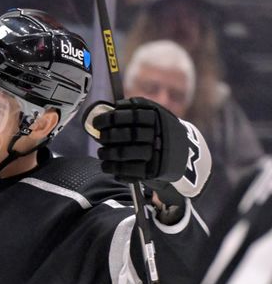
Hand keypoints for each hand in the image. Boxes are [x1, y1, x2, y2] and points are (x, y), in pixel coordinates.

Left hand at [87, 97, 210, 198]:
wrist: (186, 154)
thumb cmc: (159, 132)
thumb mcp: (153, 116)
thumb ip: (131, 112)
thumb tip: (103, 114)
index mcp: (157, 116)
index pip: (130, 115)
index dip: (110, 118)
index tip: (97, 122)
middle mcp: (158, 134)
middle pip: (127, 134)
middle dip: (108, 136)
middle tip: (99, 137)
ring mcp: (157, 153)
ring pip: (125, 153)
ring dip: (108, 154)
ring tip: (101, 153)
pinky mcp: (154, 170)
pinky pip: (129, 171)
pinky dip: (114, 169)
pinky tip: (106, 166)